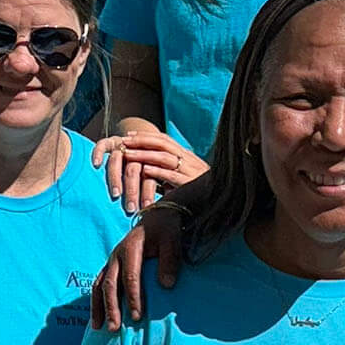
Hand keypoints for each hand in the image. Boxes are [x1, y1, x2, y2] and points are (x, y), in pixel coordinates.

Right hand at [91, 206, 182, 330]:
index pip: (130, 277)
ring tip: (99, 327)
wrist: (156, 218)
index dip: (133, 297)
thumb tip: (166, 285)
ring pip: (99, 286)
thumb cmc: (165, 230)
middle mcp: (116, 255)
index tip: (137, 316)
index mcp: (130, 249)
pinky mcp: (110, 266)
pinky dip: (96, 302)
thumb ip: (170, 260)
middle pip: (110, 284)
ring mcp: (111, 261)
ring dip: (98, 307)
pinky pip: (98, 285)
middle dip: (111, 307)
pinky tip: (97, 318)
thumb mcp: (171, 240)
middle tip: (115, 327)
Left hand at [92, 131, 208, 214]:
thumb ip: (166, 174)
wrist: (220, 209)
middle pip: (163, 144)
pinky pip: (173, 176)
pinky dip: (159, 172)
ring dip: (145, 154)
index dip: (146, 136)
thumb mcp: (181, 181)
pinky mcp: (192, 186)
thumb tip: (145, 170)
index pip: (165, 140)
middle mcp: (190, 161)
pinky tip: (145, 171)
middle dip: (142, 141)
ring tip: (128, 154)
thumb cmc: (197, 197)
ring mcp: (192, 172)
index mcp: (187, 157)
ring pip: (166, 157)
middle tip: (123, 141)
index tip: (129, 135)